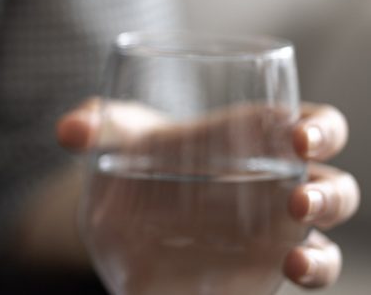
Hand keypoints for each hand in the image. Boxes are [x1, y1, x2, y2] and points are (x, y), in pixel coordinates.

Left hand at [58, 99, 359, 288]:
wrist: (120, 212)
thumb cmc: (138, 157)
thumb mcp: (116, 134)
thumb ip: (95, 124)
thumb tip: (70, 131)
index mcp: (260, 140)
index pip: (315, 127)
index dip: (321, 130)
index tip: (301, 138)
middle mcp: (277, 188)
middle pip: (332, 189)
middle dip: (327, 195)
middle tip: (296, 199)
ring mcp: (271, 237)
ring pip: (323, 245)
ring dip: (322, 254)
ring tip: (294, 258)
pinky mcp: (254, 274)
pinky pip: (291, 280)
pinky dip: (297, 281)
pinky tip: (278, 277)